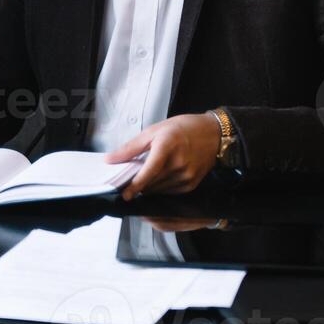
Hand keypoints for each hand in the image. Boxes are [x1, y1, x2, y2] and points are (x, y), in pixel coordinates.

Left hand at [104, 113, 221, 198]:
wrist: (213, 134)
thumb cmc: (182, 129)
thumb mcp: (154, 130)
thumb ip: (131, 147)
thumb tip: (110, 159)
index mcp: (167, 147)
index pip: (148, 171)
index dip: (135, 185)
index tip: (125, 194)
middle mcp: (179, 164)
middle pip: (152, 183)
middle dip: (139, 184)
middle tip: (128, 180)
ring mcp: (187, 176)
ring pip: (159, 190)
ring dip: (149, 187)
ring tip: (145, 175)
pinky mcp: (191, 184)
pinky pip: (170, 192)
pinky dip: (160, 188)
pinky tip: (159, 178)